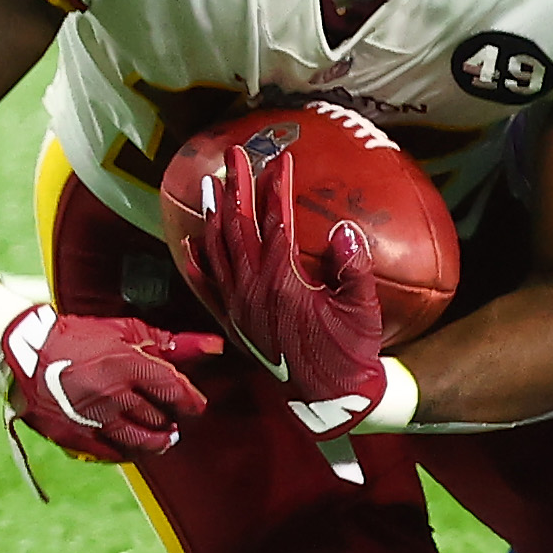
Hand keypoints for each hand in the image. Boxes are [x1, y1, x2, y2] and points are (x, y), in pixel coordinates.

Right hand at [0, 301, 225, 461]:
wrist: (25, 353)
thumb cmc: (81, 337)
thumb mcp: (127, 332)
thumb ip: (173, 343)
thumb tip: (216, 346)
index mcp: (126, 365)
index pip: (173, 390)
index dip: (190, 401)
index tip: (196, 405)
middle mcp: (111, 396)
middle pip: (157, 419)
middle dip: (170, 420)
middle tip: (175, 419)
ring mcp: (91, 419)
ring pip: (138, 442)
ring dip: (156, 441)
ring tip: (163, 437)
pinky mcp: (74, 436)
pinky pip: (111, 453)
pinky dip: (127, 452)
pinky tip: (133, 446)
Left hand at [171, 131, 392, 433]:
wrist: (329, 398)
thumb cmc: (350, 351)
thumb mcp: (363, 309)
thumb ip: (352, 268)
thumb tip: (342, 228)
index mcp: (282, 282)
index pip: (275, 220)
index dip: (277, 185)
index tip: (283, 157)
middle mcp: (252, 290)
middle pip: (238, 226)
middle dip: (238, 185)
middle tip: (238, 153)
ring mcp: (238, 307)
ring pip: (217, 250)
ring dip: (214, 213)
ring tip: (213, 183)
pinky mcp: (233, 322)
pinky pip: (207, 286)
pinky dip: (196, 261)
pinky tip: (190, 241)